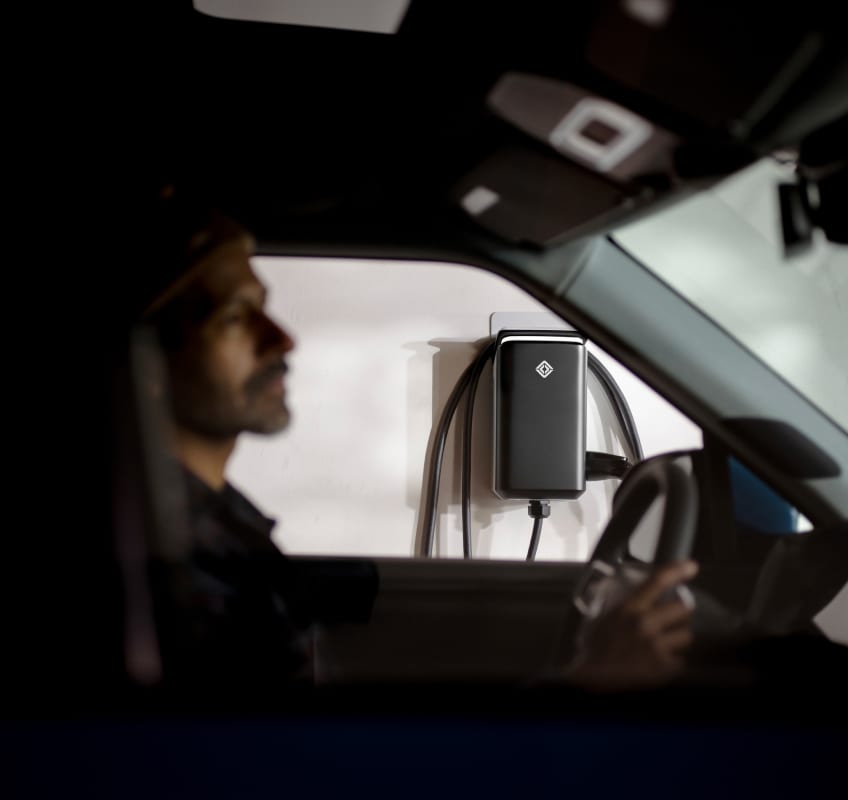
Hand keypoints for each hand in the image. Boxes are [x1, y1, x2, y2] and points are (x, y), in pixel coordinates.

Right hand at [567, 560, 698, 690]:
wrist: (594, 680)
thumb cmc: (596, 649)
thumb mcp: (604, 618)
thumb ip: (624, 605)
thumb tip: (641, 592)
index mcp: (628, 609)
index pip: (656, 582)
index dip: (676, 571)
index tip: (691, 566)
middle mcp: (644, 624)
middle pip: (683, 609)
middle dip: (681, 614)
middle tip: (674, 619)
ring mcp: (655, 646)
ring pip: (686, 635)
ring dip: (678, 639)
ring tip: (664, 644)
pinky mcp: (663, 667)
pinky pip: (681, 659)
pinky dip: (673, 661)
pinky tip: (658, 662)